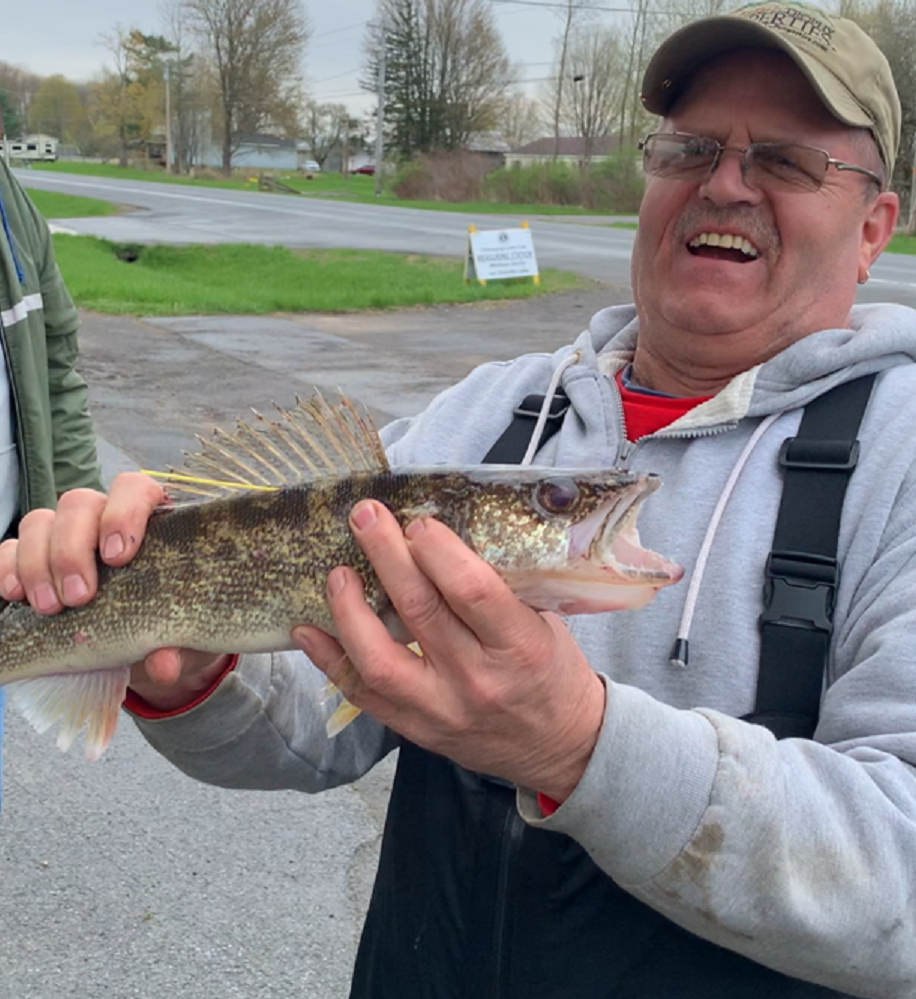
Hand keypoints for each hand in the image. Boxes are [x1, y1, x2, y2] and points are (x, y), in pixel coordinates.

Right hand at [0, 472, 229, 710]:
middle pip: (78, 504)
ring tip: (48, 607)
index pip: (134, 488)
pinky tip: (14, 595)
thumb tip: (163, 665)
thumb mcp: (185, 635)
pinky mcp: (34, 559)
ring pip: (40, 522)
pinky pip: (9, 549)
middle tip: (79, 597)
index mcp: (152, 520)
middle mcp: (105, 517)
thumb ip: (179, 644)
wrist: (147, 645)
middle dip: (72, 550)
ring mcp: (66, 534)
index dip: (123, 513)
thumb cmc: (173, 621)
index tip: (117, 557)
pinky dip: (7, 568)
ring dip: (38, 563)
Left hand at [294, 500, 606, 801]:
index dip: (438, 550)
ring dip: (348, 611)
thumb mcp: (544, 622)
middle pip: (419, 611)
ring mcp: (441, 709)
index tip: (418, 523)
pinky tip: (309, 628)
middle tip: (364, 517)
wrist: (559, 745)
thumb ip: (498, 586)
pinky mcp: (415, 729)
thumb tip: (439, 536)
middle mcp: (477, 679)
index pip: (472, 591)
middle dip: (386, 556)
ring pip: (378, 660)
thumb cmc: (551, 670)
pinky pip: (362, 694)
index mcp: (519, 645)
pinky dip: (330, 659)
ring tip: (337, 574)